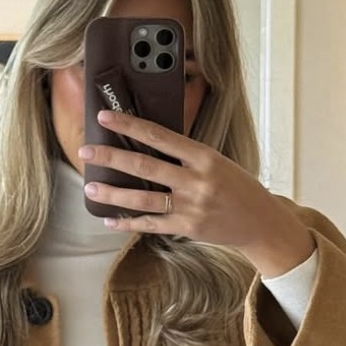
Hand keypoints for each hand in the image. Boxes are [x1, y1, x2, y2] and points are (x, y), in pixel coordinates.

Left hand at [79, 109, 314, 277]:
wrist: (260, 222)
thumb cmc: (237, 187)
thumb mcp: (216, 161)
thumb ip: (185, 155)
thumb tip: (147, 144)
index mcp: (203, 156)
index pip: (159, 135)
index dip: (129, 126)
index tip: (106, 118)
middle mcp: (196, 180)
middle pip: (144, 166)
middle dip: (111, 158)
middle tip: (86, 152)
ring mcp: (190, 206)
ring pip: (142, 198)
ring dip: (113, 194)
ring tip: (90, 189)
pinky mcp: (187, 228)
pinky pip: (151, 225)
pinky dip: (128, 223)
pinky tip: (109, 220)